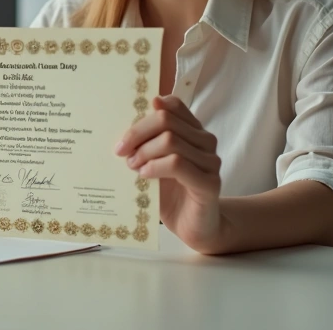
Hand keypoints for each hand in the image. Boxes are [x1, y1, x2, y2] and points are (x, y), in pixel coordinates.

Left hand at [115, 95, 224, 252]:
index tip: (125, 135)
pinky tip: (144, 175)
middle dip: (138, 134)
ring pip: (171, 141)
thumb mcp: (155, 163)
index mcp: (193, 131)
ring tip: (132, 166)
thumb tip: (124, 128)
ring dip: (144, 152)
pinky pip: (177, 164)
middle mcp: (205, 141)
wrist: (194, 227)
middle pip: (166, 120)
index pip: (172, 105)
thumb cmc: (172, 194)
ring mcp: (210, 161)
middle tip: (121, 152)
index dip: (144, 115)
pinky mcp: (210, 183)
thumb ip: (147, 144)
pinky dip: (155, 167)